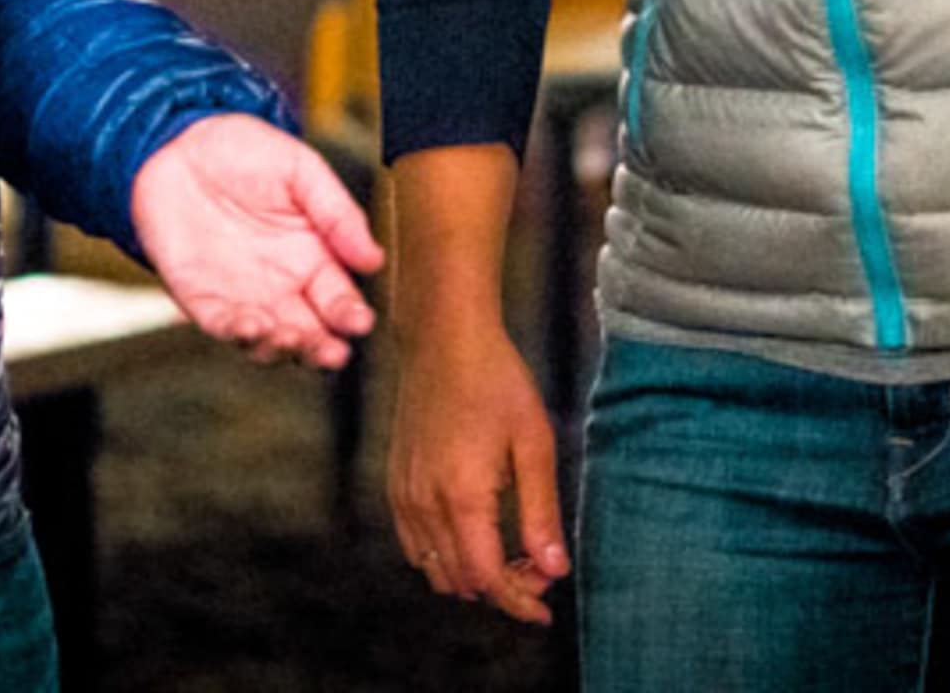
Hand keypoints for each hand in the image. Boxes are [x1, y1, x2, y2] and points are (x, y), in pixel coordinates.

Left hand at [129, 115, 384, 370]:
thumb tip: (374, 260)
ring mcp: (243, 297)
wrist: (181, 145)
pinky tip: (252, 326)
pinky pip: (221, 326)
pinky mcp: (202, 298)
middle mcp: (282, 286)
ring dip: (281, 348)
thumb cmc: (247, 153)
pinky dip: (237, 333)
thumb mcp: (303, 172)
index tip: (360, 321)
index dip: (350, 315)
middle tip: (333, 353)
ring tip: (292, 337)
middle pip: (310, 333)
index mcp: (314, 258)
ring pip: (268, 341)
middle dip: (323, 348)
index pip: (339, 299)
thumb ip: (338, 214)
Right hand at [385, 317, 566, 624]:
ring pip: (434, 570)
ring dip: (472, 577)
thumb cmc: (497, 382)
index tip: (545, 610)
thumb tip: (554, 569)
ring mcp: (403, 496)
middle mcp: (424, 504)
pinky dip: (444, 559)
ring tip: (513, 557)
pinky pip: (414, 546)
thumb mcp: (534, 443)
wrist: (443, 340)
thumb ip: (541, 511)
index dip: (517, 602)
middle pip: (461, 581)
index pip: (487, 577)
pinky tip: (476, 538)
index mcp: (462, 496)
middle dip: (502, 590)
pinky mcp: (395, 485)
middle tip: (539, 574)